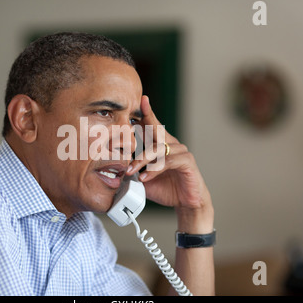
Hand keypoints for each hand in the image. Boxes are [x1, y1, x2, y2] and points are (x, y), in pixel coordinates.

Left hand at [126, 96, 213, 230]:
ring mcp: (181, 152)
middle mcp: (172, 144)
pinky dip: (155, 169)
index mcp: (161, 144)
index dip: (147, 112)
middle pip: (156, 130)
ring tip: (130, 171)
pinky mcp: (187, 162)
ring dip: (141, 160)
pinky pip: (168, 161)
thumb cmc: (166, 188)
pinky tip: (145, 177)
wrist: (185, 203)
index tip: (140, 100)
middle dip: (144, 123)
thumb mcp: (144, 178)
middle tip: (128, 125)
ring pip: (158, 149)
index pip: (153, 125)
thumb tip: (115, 168)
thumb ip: (133, 170)